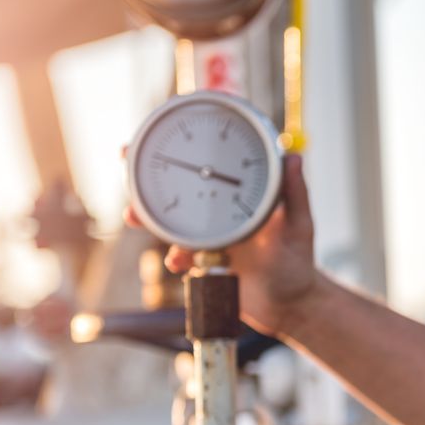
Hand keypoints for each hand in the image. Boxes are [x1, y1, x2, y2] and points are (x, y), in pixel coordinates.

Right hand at [124, 154, 319, 335]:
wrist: (288, 306)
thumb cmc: (298, 263)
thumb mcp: (298, 227)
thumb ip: (296, 195)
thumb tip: (294, 157)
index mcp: (244, 191)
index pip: (216, 156)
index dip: (194, 135)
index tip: (174, 118)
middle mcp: (221, 208)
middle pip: (180, 181)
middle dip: (149, 170)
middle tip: (125, 158)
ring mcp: (209, 233)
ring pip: (170, 217)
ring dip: (146, 215)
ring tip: (132, 215)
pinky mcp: (201, 258)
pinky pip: (178, 253)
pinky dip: (173, 255)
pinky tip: (177, 261)